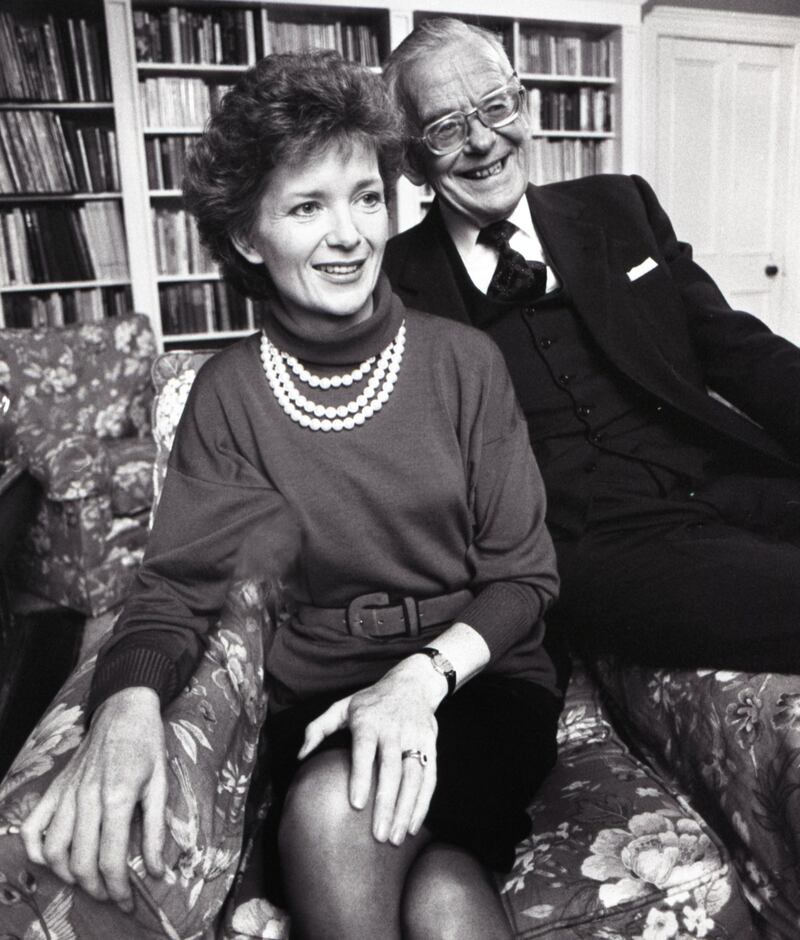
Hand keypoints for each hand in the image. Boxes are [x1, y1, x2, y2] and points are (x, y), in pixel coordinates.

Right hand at [20, 687, 167, 912]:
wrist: (125, 710)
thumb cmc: (147, 745)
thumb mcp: (161, 785)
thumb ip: (156, 830)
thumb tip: (157, 871)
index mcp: (119, 796)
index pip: (111, 858)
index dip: (119, 889)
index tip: (128, 903)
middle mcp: (87, 797)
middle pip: (81, 861)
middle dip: (96, 888)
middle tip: (111, 895)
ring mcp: (67, 792)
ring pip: (54, 850)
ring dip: (68, 874)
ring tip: (88, 880)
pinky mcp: (55, 788)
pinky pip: (33, 826)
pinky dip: (36, 850)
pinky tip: (53, 860)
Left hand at [298, 656, 445, 845]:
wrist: (413, 682)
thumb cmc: (371, 700)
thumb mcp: (343, 706)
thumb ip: (319, 728)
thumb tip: (300, 755)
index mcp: (369, 721)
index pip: (365, 751)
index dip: (362, 777)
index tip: (357, 805)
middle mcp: (394, 730)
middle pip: (392, 771)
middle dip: (386, 804)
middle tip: (378, 836)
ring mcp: (415, 739)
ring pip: (414, 778)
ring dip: (406, 810)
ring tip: (396, 838)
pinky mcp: (431, 746)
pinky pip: (430, 778)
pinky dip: (423, 804)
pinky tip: (412, 826)